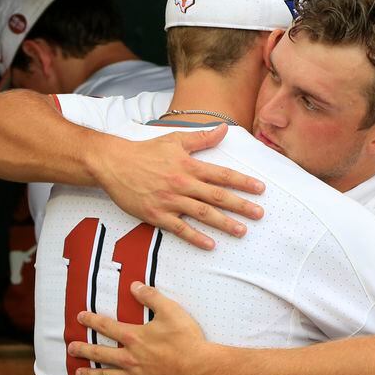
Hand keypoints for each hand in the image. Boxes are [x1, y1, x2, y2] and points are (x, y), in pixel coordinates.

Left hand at [69, 282, 215, 374]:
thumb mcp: (171, 311)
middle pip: (100, 354)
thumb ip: (151, 297)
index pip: (107, 327)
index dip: (92, 321)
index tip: (80, 318)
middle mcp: (130, 358)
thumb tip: (134, 286)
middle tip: (71, 349)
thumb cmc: (187, 339)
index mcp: (134, 337)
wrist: (201, 369)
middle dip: (84, 351)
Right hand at [89, 125, 265, 249]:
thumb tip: (224, 129)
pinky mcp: (156, 215)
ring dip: (224, 223)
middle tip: (259, 213)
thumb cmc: (146, 151)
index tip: (260, 189)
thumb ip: (202, 138)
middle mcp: (182, 184)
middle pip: (217, 196)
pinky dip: (195, 237)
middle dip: (240, 205)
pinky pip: (179, 228)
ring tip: (242, 231)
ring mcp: (170, 200)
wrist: (114, 164)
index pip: (221, 175)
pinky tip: (210, 245)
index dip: (242, 182)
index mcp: (188, 166)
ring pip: (202, 213)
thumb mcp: (175, 140)